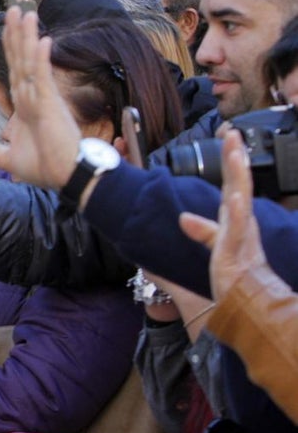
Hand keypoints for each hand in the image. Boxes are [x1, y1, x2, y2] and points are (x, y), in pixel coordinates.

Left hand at [0, 7, 81, 190]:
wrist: (67, 178)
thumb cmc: (46, 167)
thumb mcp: (9, 158)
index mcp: (26, 104)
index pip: (16, 70)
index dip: (11, 48)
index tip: (8, 26)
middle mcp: (35, 96)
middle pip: (22, 59)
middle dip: (17, 33)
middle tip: (15, 7)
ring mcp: (43, 99)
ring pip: (32, 62)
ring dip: (27, 38)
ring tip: (25, 12)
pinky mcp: (51, 106)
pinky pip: (44, 78)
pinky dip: (41, 60)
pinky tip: (41, 40)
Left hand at [179, 131, 268, 302]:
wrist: (249, 299)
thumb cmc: (236, 271)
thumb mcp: (216, 246)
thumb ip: (203, 230)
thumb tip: (184, 218)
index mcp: (237, 217)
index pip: (233, 183)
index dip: (231, 160)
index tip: (229, 135)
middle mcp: (242, 221)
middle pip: (238, 184)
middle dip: (235, 157)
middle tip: (232, 133)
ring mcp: (241, 234)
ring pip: (241, 200)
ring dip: (238, 176)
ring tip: (235, 154)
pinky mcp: (237, 250)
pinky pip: (238, 229)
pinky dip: (237, 213)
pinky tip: (236, 198)